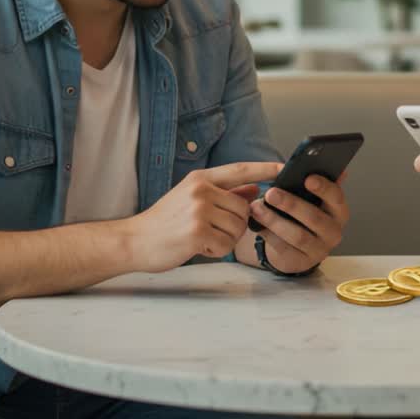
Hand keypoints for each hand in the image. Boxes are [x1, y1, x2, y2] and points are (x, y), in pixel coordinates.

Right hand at [126, 161, 282, 272]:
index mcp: (200, 179)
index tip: (284, 167)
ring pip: (237, 228)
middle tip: (212, 231)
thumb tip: (254, 189)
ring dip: (225, 239)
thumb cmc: (165, 222)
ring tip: (202, 238)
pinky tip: (198, 247)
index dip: (264, 169)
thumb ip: (224, 194)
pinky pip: (226, 245)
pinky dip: (216, 251)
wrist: (135, 240)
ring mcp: (198, 210)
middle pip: (243, 209)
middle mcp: (201, 190)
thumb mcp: (192, 199)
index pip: (240, 170)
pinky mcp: (196, 232)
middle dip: (235, 225)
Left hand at [249, 174, 350, 273]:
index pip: (336, 198)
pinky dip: (268, 235)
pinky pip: (283, 248)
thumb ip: (318, 184)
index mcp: (339, 211)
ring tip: (256, 207)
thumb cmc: (303, 213)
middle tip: (271, 192)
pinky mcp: (300, 262)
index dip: (324, 188)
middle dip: (291, 204)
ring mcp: (318, 250)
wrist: (295, 246)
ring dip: (275, 220)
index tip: (307, 178)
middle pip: (314, 218)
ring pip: (297, 235)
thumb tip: (339, 170)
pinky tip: (256, 223)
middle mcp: (333, 232)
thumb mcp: (311, 198)